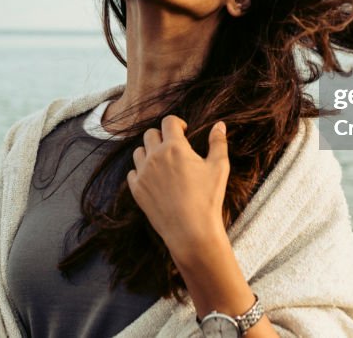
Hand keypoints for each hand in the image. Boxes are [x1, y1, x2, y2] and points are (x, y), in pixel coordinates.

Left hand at [127, 116, 229, 257]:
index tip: (184, 132)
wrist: (191, 231)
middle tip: (173, 147)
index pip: (168, 121)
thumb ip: (218, 142)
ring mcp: (143, 173)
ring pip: (138, 151)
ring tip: (163, 163)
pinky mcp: (137, 190)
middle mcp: (154, 157)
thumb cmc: (208, 198)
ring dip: (149, 152)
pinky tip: (154, 179)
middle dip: (162, 136)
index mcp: (174, 147)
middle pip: (150, 133)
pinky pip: (132, 172)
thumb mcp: (219, 167)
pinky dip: (141, 171)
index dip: (177, 123)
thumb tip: (219, 125)